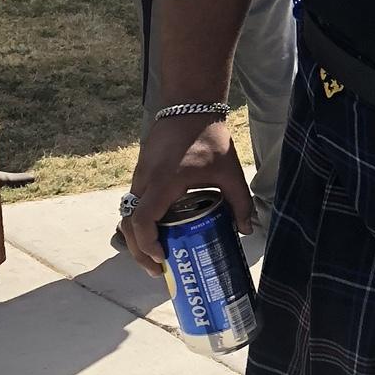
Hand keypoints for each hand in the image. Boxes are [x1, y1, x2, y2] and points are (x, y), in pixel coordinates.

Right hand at [121, 117, 255, 274]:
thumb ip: (239, 202)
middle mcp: (145, 180)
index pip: (144, 220)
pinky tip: (160, 229)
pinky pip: (134, 201)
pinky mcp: (141, 171)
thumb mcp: (229, 172)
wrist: (189, 106)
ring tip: (158, 254)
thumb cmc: (209, 138)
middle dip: (139, 251)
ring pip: (128, 213)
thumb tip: (246, 230)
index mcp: (165, 182)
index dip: (148, 244)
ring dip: (137, 237)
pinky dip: (141, 221)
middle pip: (128, 224)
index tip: (163, 258)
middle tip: (158, 269)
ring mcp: (140, 175)